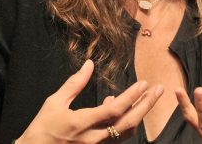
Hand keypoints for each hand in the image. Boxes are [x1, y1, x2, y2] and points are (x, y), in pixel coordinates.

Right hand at [17, 59, 163, 142]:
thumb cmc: (43, 128)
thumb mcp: (54, 103)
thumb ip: (74, 84)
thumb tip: (89, 65)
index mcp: (82, 124)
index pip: (114, 110)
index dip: (132, 97)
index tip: (144, 84)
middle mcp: (93, 139)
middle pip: (128, 123)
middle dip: (146, 106)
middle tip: (158, 91)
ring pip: (126, 133)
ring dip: (139, 115)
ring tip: (146, 98)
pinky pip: (117, 138)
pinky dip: (125, 123)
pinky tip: (123, 109)